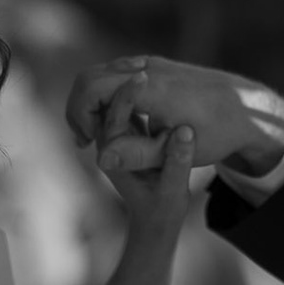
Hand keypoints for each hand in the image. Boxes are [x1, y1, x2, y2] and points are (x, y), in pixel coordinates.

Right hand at [68, 56, 283, 176]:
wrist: (248, 109)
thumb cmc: (217, 133)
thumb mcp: (178, 151)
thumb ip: (136, 154)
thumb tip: (101, 160)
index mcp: (148, 86)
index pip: (90, 89)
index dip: (79, 116)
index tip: (87, 143)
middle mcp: (146, 68)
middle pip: (89, 77)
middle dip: (78, 108)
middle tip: (82, 140)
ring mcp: (151, 64)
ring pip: (102, 74)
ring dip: (91, 101)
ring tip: (94, 134)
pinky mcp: (156, 67)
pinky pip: (118, 74)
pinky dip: (107, 95)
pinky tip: (115, 121)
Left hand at [95, 79, 195, 242]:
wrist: (156, 217)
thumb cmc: (164, 207)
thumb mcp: (174, 189)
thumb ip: (177, 161)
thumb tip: (183, 133)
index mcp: (115, 154)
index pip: (113, 116)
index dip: (128, 94)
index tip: (146, 76)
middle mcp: (109, 141)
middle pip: (100, 101)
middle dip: (121, 82)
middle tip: (147, 67)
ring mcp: (116, 134)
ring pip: (110, 98)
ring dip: (128, 83)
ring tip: (152, 69)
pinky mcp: (127, 130)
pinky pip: (124, 102)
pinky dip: (136, 90)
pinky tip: (153, 79)